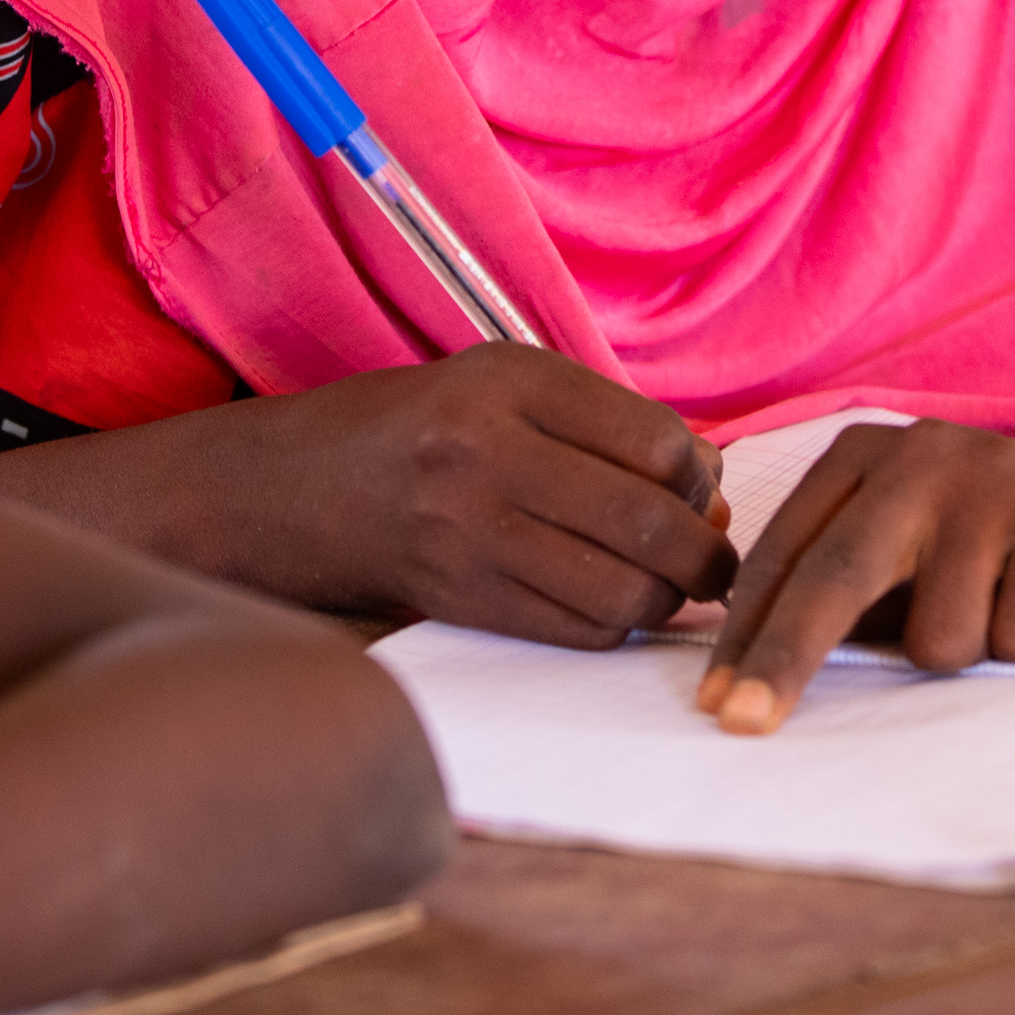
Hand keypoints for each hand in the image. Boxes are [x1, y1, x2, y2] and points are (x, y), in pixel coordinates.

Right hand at [224, 346, 733, 643]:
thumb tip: (712, 492)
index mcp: (510, 384)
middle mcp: (488, 456)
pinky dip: (617, 624)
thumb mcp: (507, 384)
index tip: (699, 489)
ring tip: (668, 583)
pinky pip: (579, 630)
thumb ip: (609, 424)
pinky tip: (612, 601)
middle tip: (716, 560)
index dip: (700, 476)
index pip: (658, 441)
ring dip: (668, 596)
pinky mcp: (460, 600)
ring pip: (623, 590)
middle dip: (707, 552)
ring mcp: (469, 535)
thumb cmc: (425, 426)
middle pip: (650, 522)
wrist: (298, 488)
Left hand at [696, 420, 1014, 733]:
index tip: (719, 704)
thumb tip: (756, 676)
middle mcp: (921, 452)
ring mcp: (993, 476)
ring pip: (938, 634)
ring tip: (1005, 611)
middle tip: (743, 725)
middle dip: (786, 660)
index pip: (788, 555)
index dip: (749, 635)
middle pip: (837, 576)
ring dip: (969, 654)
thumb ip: (848, 587)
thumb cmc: (998, 550)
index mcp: (865, 456)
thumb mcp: (910, 549)